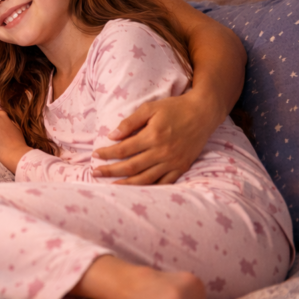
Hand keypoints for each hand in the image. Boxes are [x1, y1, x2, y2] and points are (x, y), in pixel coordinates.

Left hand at [93, 90, 216, 184]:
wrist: (202, 113)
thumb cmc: (174, 108)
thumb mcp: (150, 108)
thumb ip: (130, 122)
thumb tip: (111, 136)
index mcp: (152, 136)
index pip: (123, 149)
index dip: (107, 154)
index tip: (95, 155)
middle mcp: (162, 152)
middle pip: (131, 167)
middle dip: (111, 171)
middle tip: (95, 173)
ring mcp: (173, 162)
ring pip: (146, 179)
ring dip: (127, 184)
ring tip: (111, 186)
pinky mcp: (182, 167)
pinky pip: (164, 183)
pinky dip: (150, 188)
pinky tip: (138, 190)